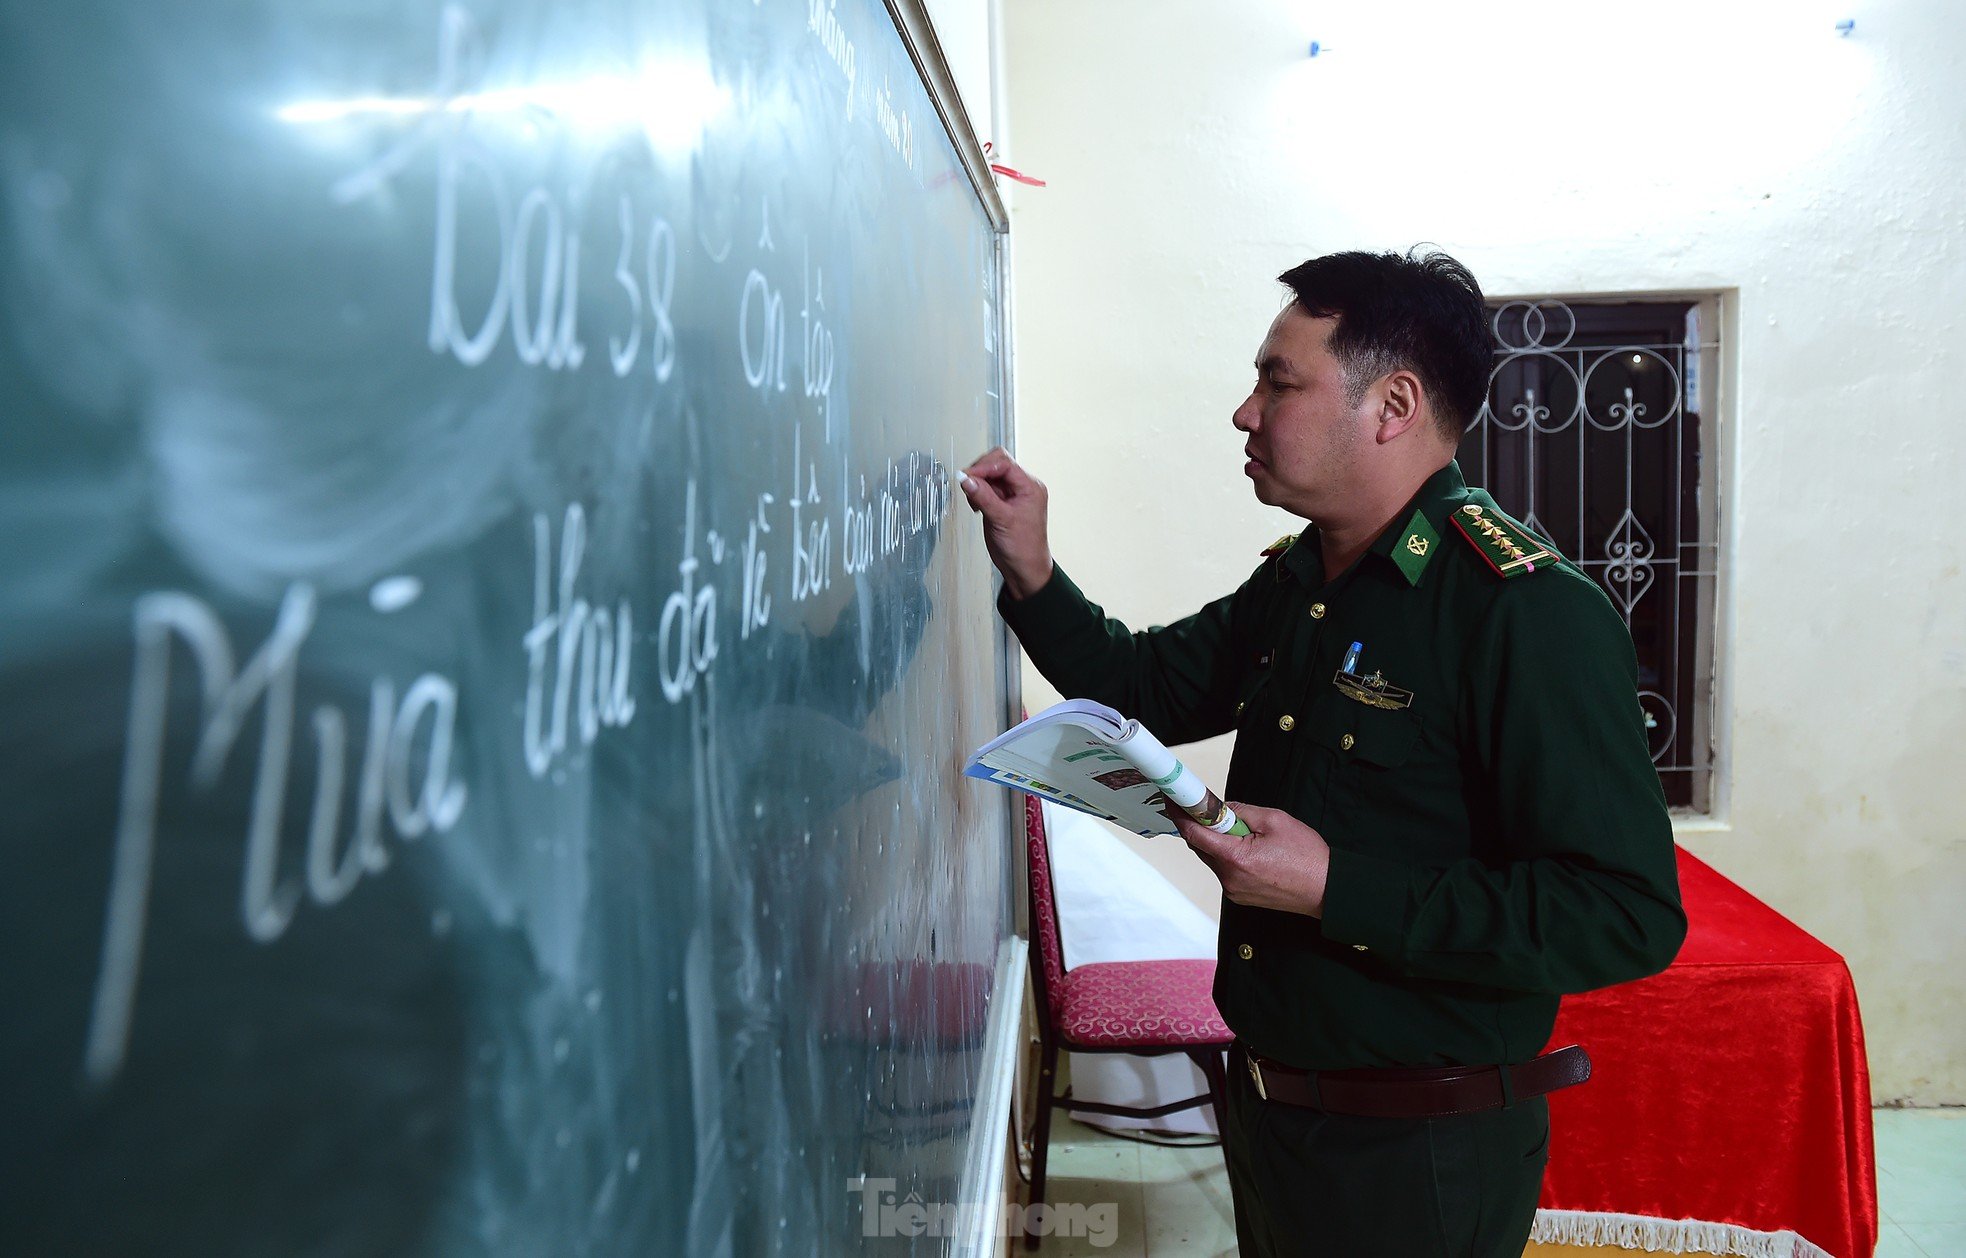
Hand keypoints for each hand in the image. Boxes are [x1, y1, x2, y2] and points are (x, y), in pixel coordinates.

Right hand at [958, 447, 1053, 599]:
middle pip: (997, 464)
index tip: (967, 476)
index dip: (984, 467)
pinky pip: (986, 488)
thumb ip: (983, 497)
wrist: (1023, 568)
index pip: (1005, 464)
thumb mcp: (1001, 520)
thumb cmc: (1023, 548)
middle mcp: (1023, 487)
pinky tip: (976, 505)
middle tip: (968, 485)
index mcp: (1030, 487)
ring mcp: (1012, 494)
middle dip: (980, 473)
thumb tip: (966, 479)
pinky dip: (977, 492)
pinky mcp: (1001, 502)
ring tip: (974, 501)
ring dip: (977, 484)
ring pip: (990, 476)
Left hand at [1166, 802, 1331, 917]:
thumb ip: (1242, 811)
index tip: (1172, 802)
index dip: (1180, 815)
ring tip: (1247, 834)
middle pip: (1200, 847)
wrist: (1327, 889)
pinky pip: (1225, 871)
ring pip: (1213, 859)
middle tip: (1214, 811)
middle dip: (1203, 827)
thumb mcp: (1274, 820)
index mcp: (1235, 858)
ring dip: (1219, 843)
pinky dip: (1229, 857)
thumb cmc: (1307, 857)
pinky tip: (1252, 850)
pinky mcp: (1241, 896)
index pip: (1194, 834)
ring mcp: (1234, 890)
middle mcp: (1229, 878)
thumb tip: (1222, 808)